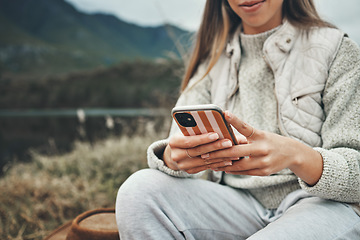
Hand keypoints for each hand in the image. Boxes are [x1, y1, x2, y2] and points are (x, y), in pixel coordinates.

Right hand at [163, 132, 239, 173]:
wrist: (174, 153)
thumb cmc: (184, 137)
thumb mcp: (185, 131)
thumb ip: (197, 129)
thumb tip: (217, 123)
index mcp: (174, 142)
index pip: (189, 141)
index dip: (202, 138)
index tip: (216, 134)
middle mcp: (176, 155)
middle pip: (199, 151)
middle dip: (215, 147)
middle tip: (229, 142)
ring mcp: (183, 165)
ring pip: (204, 160)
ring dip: (220, 157)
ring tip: (233, 152)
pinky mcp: (190, 171)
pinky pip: (206, 167)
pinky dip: (218, 163)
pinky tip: (229, 160)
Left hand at [203, 111, 322, 185]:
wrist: (292, 154)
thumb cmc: (271, 141)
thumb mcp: (260, 135)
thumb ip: (244, 136)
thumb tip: (224, 138)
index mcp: (261, 136)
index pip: (245, 127)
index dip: (235, 120)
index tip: (225, 113)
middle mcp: (262, 149)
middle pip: (236, 152)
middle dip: (218, 153)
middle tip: (204, 152)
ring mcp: (263, 162)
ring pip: (238, 165)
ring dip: (222, 164)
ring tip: (209, 162)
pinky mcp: (263, 172)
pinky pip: (243, 172)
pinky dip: (232, 169)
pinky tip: (221, 167)